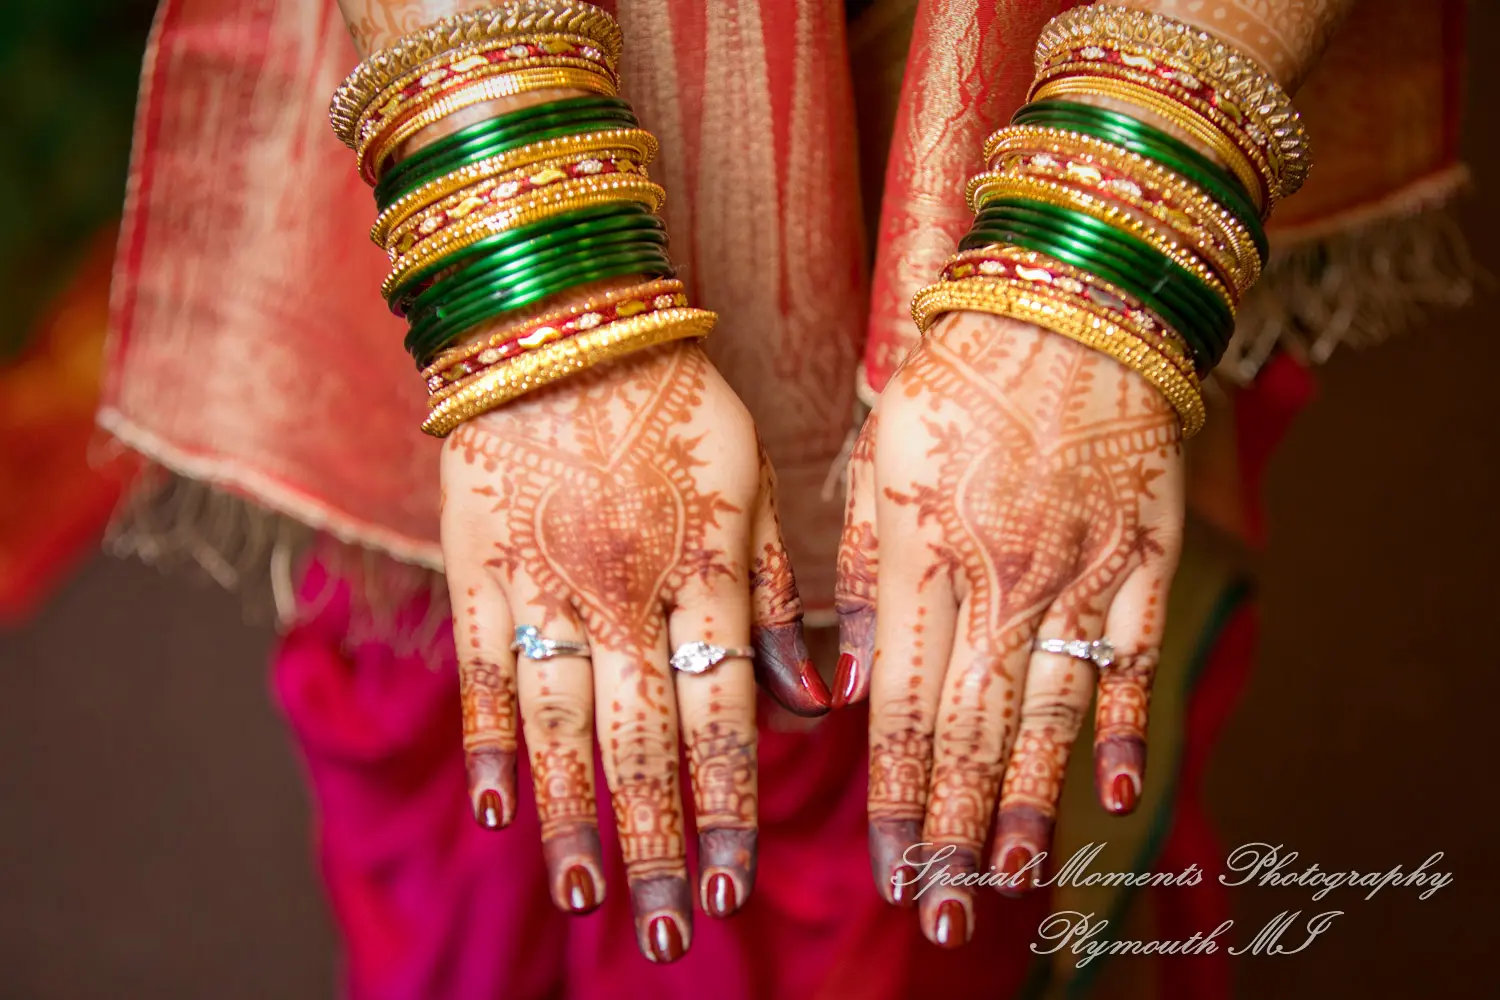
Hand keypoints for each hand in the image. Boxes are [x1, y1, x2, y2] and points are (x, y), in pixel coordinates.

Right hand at [440, 340, 825, 962]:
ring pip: (561, 726)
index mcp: (703, 571)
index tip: (737, 884)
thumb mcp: (754, 477)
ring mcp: (544, 584)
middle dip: (662, 846)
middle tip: (674, 936)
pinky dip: (492, 744)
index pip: (722, 715)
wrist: (558, 315)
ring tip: (587, 898)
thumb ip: (778, 589)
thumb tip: (810, 699)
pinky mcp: (479, 568)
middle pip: (643, 743)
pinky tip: (500, 811)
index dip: (730, 805)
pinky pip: (484, 672)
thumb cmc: (675, 392)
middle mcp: (625, 593)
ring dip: (574, 820)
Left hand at [835, 314, 1184, 946]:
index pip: (902, 707)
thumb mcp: (879, 456)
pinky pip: (1131, 653)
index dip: (894, 797)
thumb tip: (841, 688)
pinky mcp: (1142, 552)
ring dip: (1025, 802)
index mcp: (920, 555)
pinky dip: (1122, 726)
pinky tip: (1113, 792)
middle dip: (951, 830)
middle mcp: (998, 578)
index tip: (888, 867)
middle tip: (940, 913)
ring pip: (1049, 711)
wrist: (1073, 297)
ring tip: (1008, 879)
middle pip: (971, 730)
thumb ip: (861, 571)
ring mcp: (1077, 570)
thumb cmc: (958, 370)